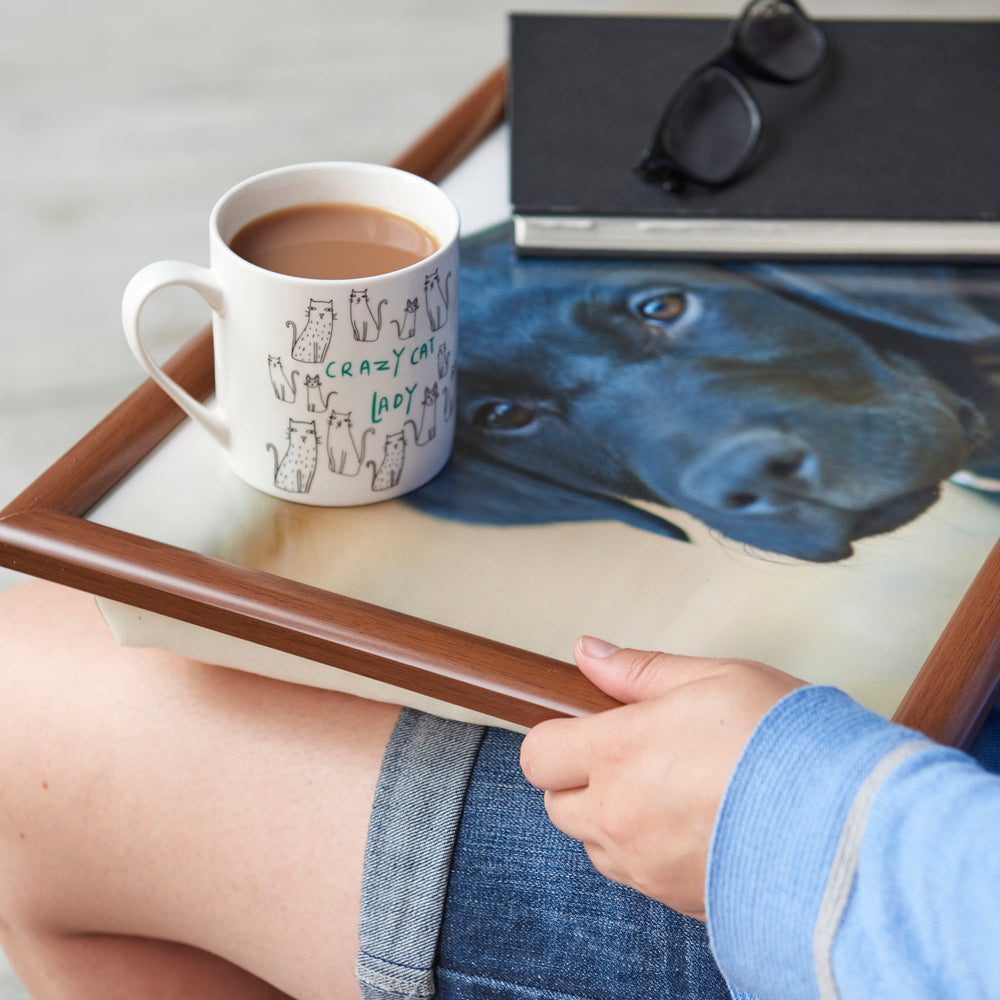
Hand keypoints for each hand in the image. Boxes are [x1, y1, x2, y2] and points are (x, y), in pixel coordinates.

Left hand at [520, 637, 804, 919]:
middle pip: (556, 804)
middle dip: (580, 779)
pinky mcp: (674, 900)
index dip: (557, 738)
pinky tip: (692, 827)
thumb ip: (639, 670)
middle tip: (633, 757)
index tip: (587, 729)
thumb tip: (588, 652)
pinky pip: (635, 876)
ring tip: (671, 792)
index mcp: (618, 752)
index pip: (539, 755)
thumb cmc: (787, 742)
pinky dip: (646, 853)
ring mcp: (644, 864)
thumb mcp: (714, 678)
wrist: (852, 823)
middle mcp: (619, 814)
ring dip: (612, 818)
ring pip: (593, 843)